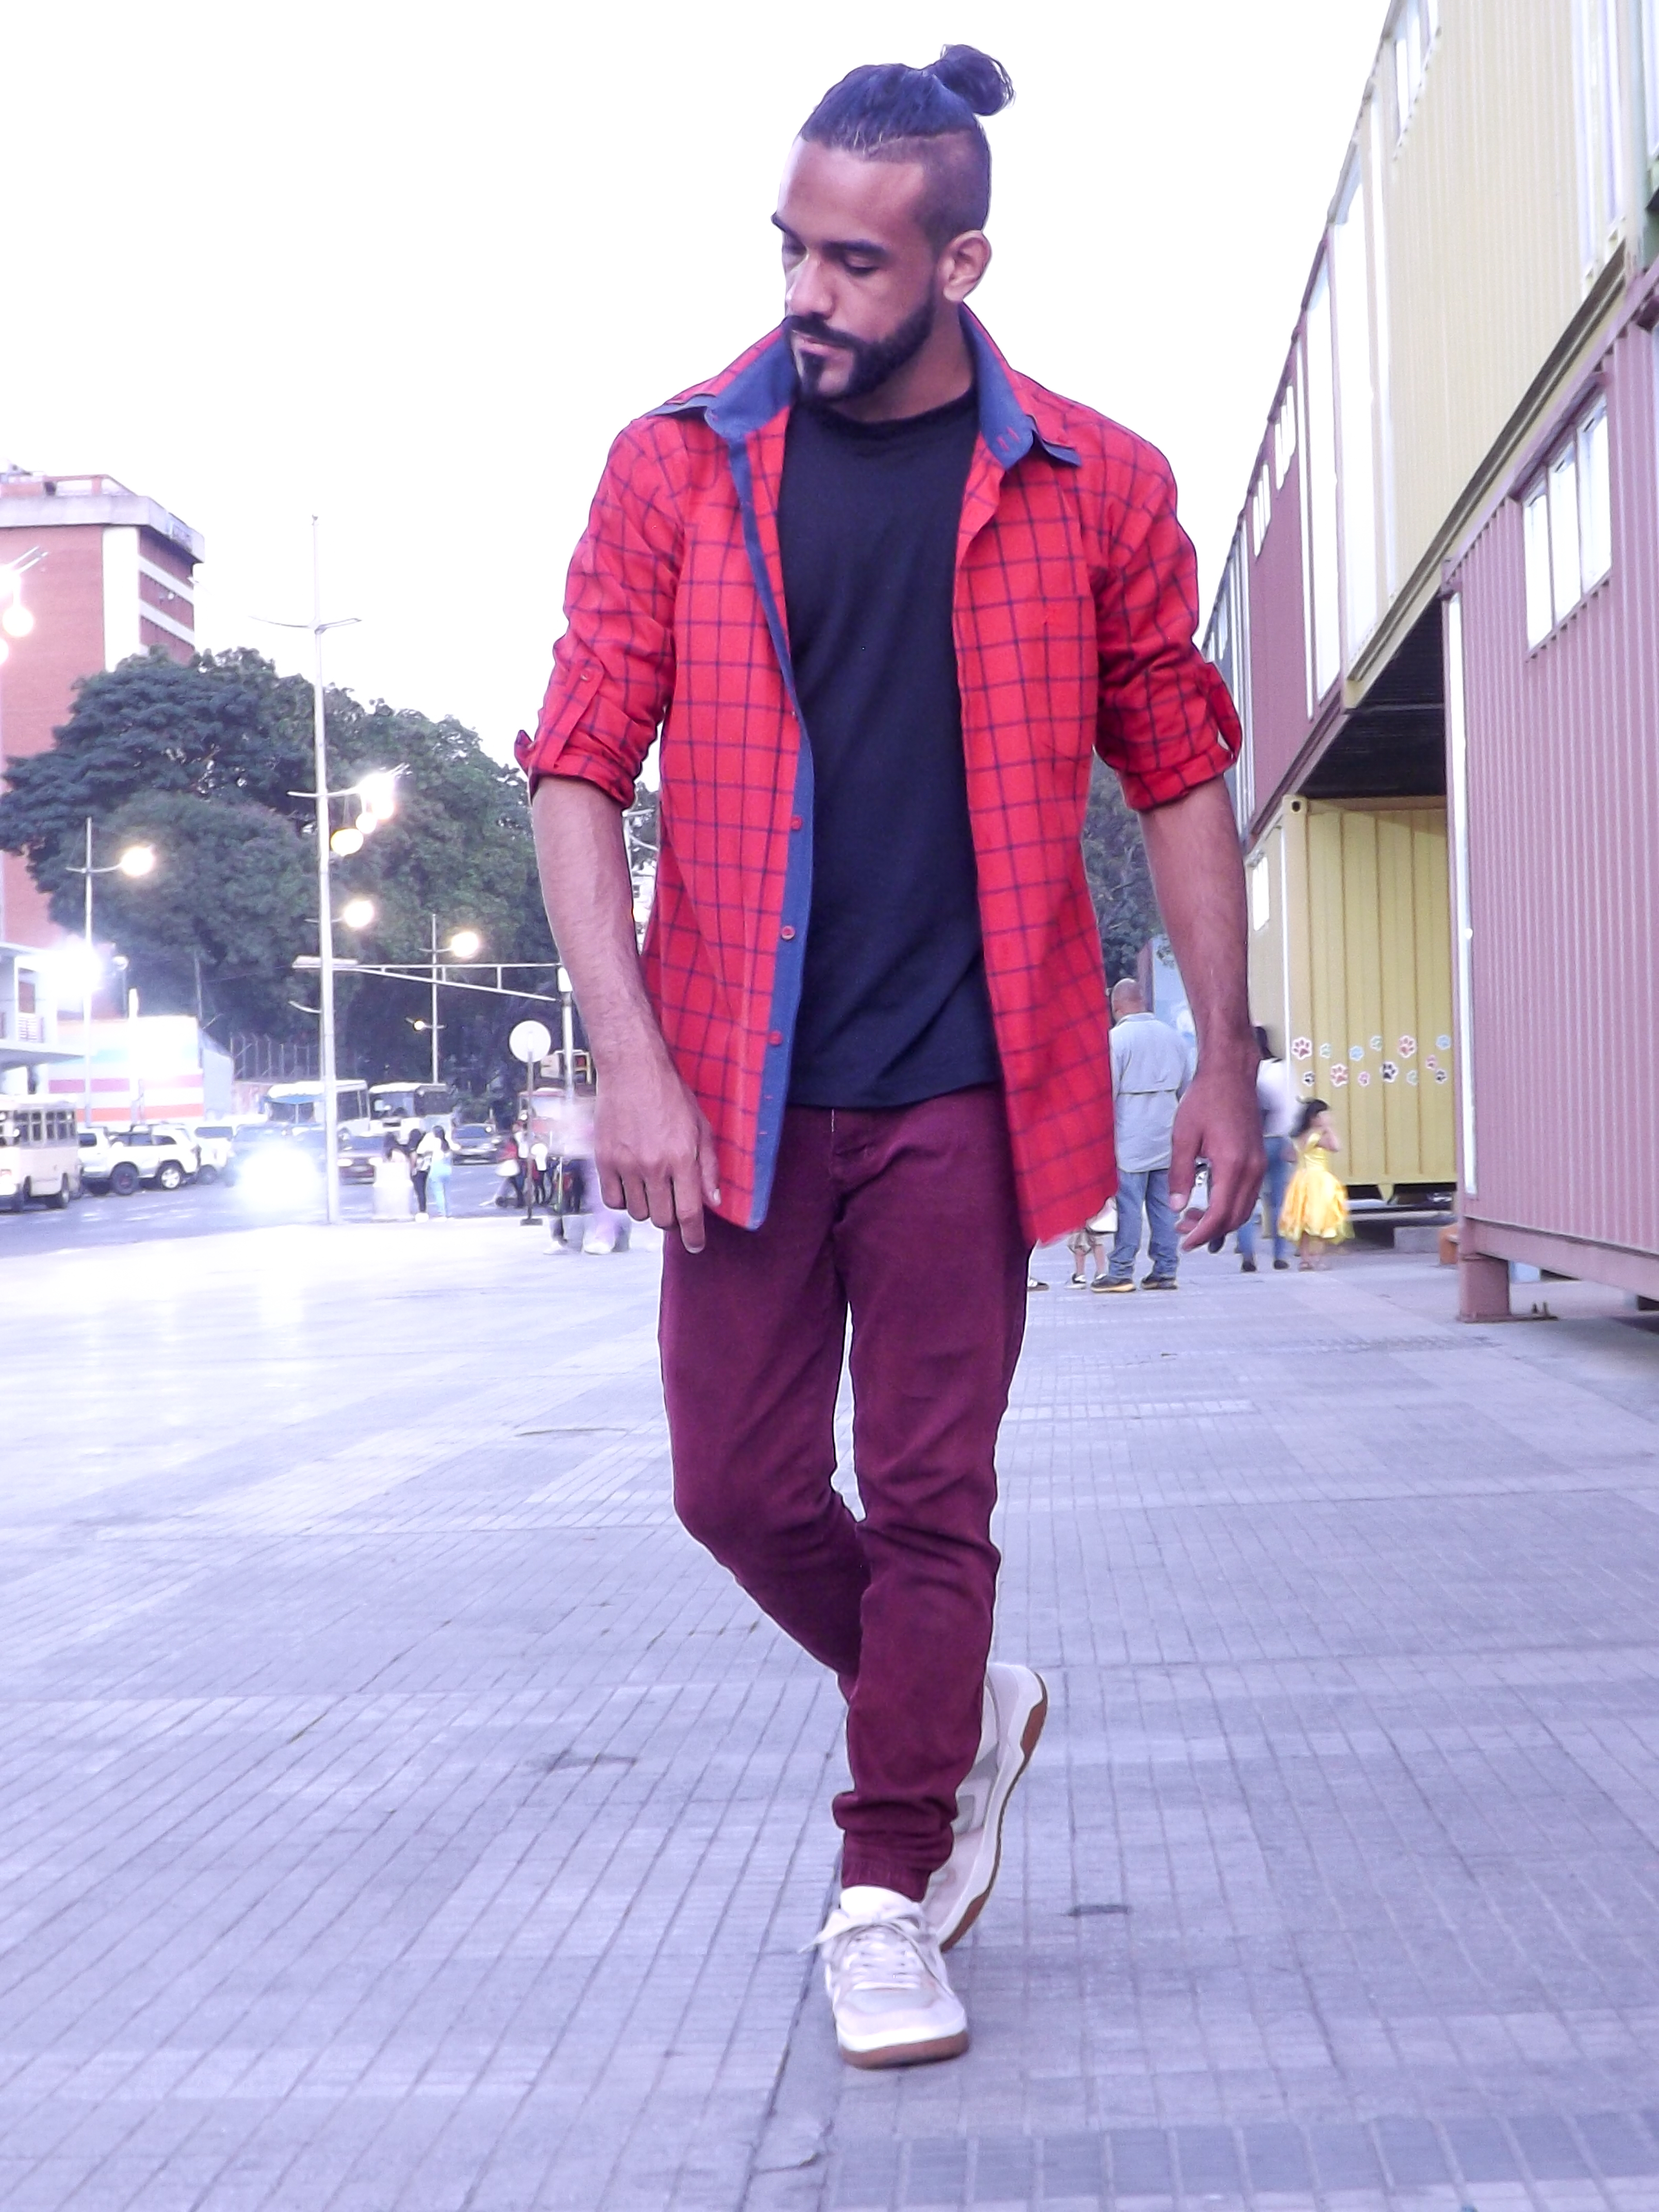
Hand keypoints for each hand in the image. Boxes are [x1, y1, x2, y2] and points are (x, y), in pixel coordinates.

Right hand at [594, 1043, 721, 1251]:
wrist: (632, 1070)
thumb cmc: (671, 1095)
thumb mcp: (701, 1128)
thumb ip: (709, 1167)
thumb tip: (714, 1201)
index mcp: (682, 1158)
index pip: (689, 1213)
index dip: (694, 1237)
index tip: (695, 1246)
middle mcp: (654, 1166)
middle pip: (662, 1219)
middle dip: (671, 1220)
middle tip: (673, 1205)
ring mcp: (626, 1164)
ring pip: (637, 1213)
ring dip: (648, 1208)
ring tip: (652, 1189)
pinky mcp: (604, 1160)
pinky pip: (613, 1200)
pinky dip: (624, 1200)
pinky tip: (631, 1186)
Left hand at [1168, 1055, 1264, 1251]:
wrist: (1231, 1075)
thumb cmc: (1205, 1100)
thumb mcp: (1183, 1137)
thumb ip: (1180, 1174)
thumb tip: (1175, 1206)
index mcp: (1233, 1165)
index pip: (1220, 1215)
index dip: (1202, 1234)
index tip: (1185, 1244)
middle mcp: (1252, 1169)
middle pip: (1235, 1218)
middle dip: (1209, 1231)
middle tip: (1181, 1231)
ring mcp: (1259, 1165)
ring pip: (1244, 1209)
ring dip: (1220, 1221)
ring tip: (1190, 1218)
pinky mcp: (1259, 1160)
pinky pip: (1248, 1195)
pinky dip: (1230, 1207)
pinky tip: (1209, 1202)